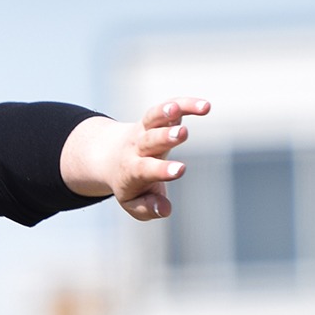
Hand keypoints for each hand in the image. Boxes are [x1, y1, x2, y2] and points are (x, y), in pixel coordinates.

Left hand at [61, 98, 211, 220]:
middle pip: (150, 140)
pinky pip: (170, 107)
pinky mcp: (157, 117)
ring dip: (166, 112)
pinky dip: (185, 104)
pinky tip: (205, 106)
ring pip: (152, 117)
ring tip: (177, 108)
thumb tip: (165, 210)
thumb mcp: (133, 202)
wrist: (109, 157)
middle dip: (165, 137)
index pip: (146, 169)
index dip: (162, 170)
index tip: (180, 170)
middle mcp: (138, 147)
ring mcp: (146, 129)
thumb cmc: (130, 184)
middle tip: (182, 133)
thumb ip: (147, 208)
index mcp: (132, 170)